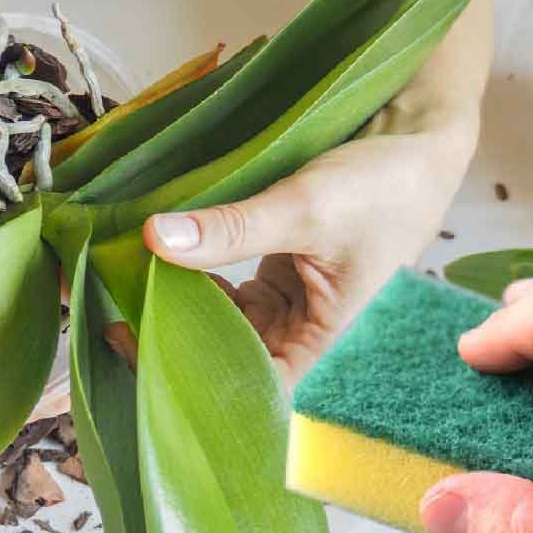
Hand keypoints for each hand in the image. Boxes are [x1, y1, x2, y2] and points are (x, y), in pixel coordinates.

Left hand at [142, 125, 475, 384]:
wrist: (416, 142)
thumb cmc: (386, 186)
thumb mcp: (305, 207)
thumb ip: (230, 230)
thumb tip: (154, 238)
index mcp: (326, 346)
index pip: (253, 390)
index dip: (197, 383)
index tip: (142, 351)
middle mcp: (305, 338)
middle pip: (230, 361)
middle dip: (176, 343)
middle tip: (116, 316)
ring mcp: (289, 309)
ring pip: (222, 327)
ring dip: (179, 310)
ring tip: (127, 289)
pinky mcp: (278, 279)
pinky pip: (226, 296)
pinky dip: (193, 280)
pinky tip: (160, 263)